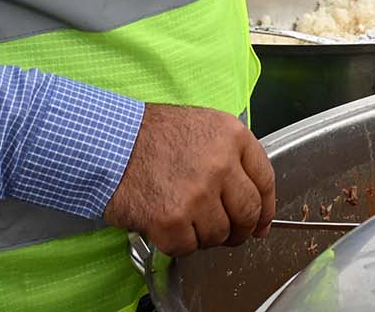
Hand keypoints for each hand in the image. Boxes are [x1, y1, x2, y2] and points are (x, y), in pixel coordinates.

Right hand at [104, 103, 275, 256]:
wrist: (108, 142)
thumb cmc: (151, 134)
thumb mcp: (203, 127)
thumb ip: (231, 157)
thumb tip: (253, 199)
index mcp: (233, 137)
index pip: (266, 180)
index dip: (266, 208)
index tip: (262, 222)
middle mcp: (221, 165)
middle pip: (248, 213)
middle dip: (241, 230)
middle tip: (230, 234)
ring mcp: (198, 194)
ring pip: (219, 235)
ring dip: (205, 236)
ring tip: (186, 220)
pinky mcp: (172, 220)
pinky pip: (187, 247)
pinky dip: (177, 243)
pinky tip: (166, 225)